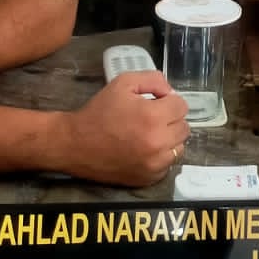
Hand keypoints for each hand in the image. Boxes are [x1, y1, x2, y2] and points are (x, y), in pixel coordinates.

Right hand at [58, 70, 189, 185]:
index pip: (181, 106)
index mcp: (153, 117)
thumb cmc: (99, 111)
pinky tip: (144, 149)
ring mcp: (155, 164)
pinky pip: (168, 164)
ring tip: (148, 134)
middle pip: (183, 127)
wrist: (75, 145)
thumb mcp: (123, 83)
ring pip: (179, 147)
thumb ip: (152, 80)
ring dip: (168, 138)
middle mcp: (158, 143)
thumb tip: (170, 92)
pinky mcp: (149, 178)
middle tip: (151, 118)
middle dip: (170, 119)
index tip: (155, 103)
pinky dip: (160, 156)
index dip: (168, 102)